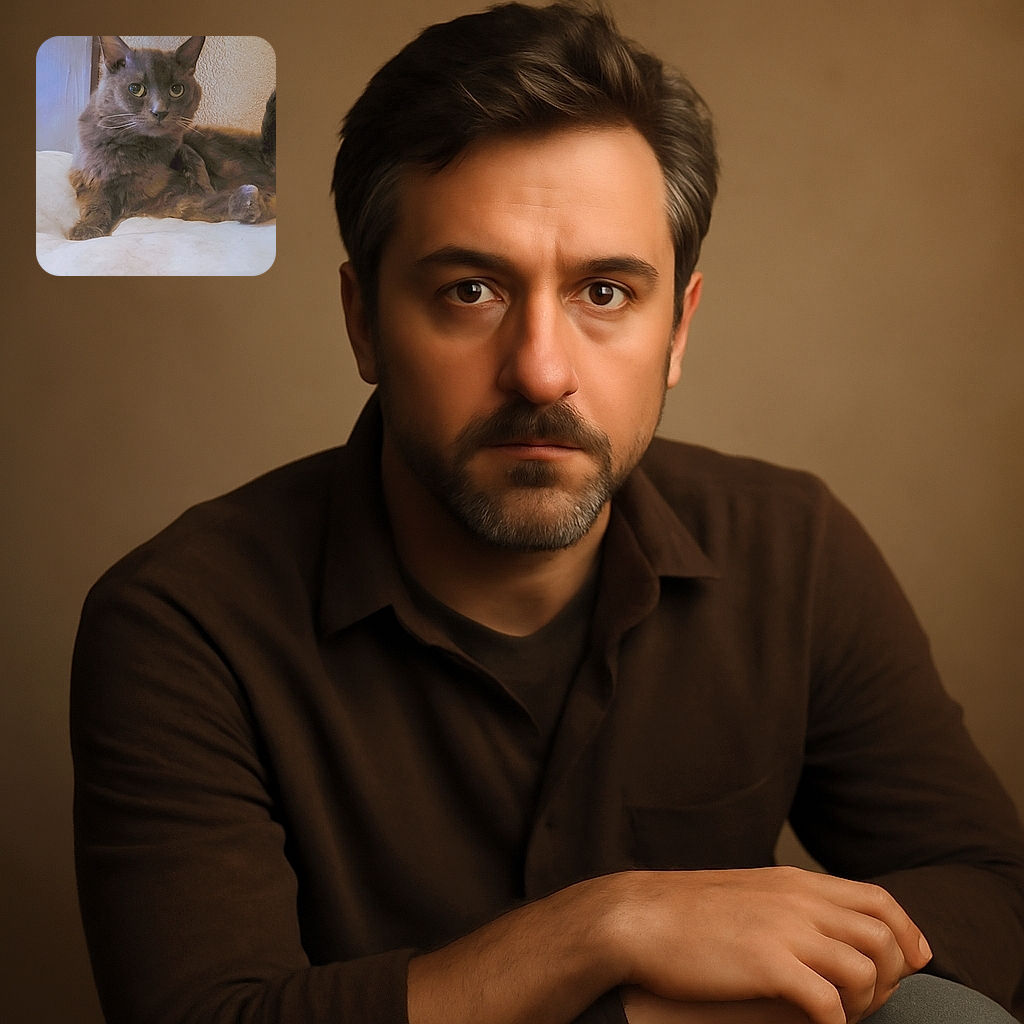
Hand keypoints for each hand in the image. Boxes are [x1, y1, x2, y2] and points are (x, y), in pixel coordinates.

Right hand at [610, 867, 930, 1023]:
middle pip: (884, 935)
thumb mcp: (747, 892)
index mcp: (795, 882)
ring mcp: (785, 930)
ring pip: (867, 970)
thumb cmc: (684, 913)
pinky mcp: (768, 964)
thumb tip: (818, 928)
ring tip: (842, 1018)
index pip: (878, 899)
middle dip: (895, 974)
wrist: (638, 917)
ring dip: (866, 1003)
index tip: (915, 961)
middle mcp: (799, 900)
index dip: (907, 931)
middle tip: (873, 1001)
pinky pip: (830, 1003)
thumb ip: (787, 903)